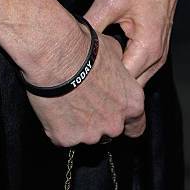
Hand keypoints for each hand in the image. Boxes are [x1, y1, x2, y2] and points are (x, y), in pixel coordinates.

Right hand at [27, 33, 145, 146]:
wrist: (55, 57)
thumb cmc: (84, 51)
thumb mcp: (114, 52)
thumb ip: (120, 70)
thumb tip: (116, 68)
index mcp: (131, 104)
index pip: (136, 126)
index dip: (126, 122)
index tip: (115, 117)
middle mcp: (114, 124)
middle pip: (108, 131)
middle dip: (97, 120)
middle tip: (82, 101)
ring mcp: (89, 135)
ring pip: (83, 135)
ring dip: (76, 123)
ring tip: (64, 101)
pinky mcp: (66, 138)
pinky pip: (62, 136)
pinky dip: (57, 126)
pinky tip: (53, 107)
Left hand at [84, 0, 189, 86]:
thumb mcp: (110, 0)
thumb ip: (91, 26)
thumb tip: (71, 45)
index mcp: (148, 49)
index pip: (120, 84)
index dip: (98, 86)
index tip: (78, 85)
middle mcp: (157, 57)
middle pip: (128, 88)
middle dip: (106, 88)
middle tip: (79, 88)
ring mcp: (159, 53)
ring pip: (133, 80)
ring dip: (114, 81)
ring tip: (88, 81)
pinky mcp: (155, 47)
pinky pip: (137, 69)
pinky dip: (121, 70)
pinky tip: (103, 66)